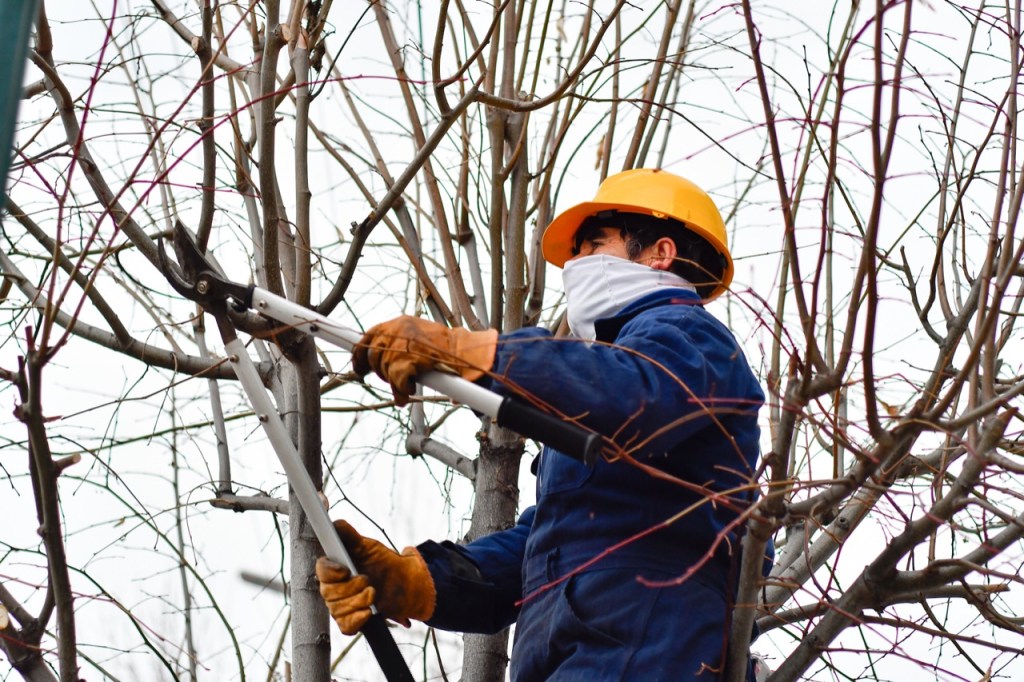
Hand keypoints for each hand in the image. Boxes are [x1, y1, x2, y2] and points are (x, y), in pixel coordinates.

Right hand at [316, 520, 435, 634]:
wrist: (403, 584)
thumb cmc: (383, 563)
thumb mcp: (368, 546)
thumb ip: (350, 535)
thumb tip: (335, 524)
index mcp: (334, 568)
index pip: (321, 570)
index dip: (330, 572)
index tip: (346, 570)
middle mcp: (332, 588)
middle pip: (328, 592)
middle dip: (351, 587)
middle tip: (368, 581)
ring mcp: (340, 606)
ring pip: (338, 610)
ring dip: (359, 601)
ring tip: (373, 593)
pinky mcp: (350, 622)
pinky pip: (345, 626)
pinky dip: (358, 619)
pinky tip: (369, 612)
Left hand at [352, 315, 497, 404]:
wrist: (465, 351)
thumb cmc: (445, 347)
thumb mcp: (417, 337)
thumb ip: (398, 343)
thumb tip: (380, 358)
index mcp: (399, 323)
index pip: (369, 335)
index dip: (359, 353)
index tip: (358, 367)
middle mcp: (397, 331)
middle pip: (374, 355)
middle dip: (379, 371)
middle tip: (389, 380)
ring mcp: (402, 345)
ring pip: (385, 370)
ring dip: (394, 383)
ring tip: (405, 388)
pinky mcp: (409, 361)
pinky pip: (397, 382)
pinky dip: (401, 391)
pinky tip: (407, 394)